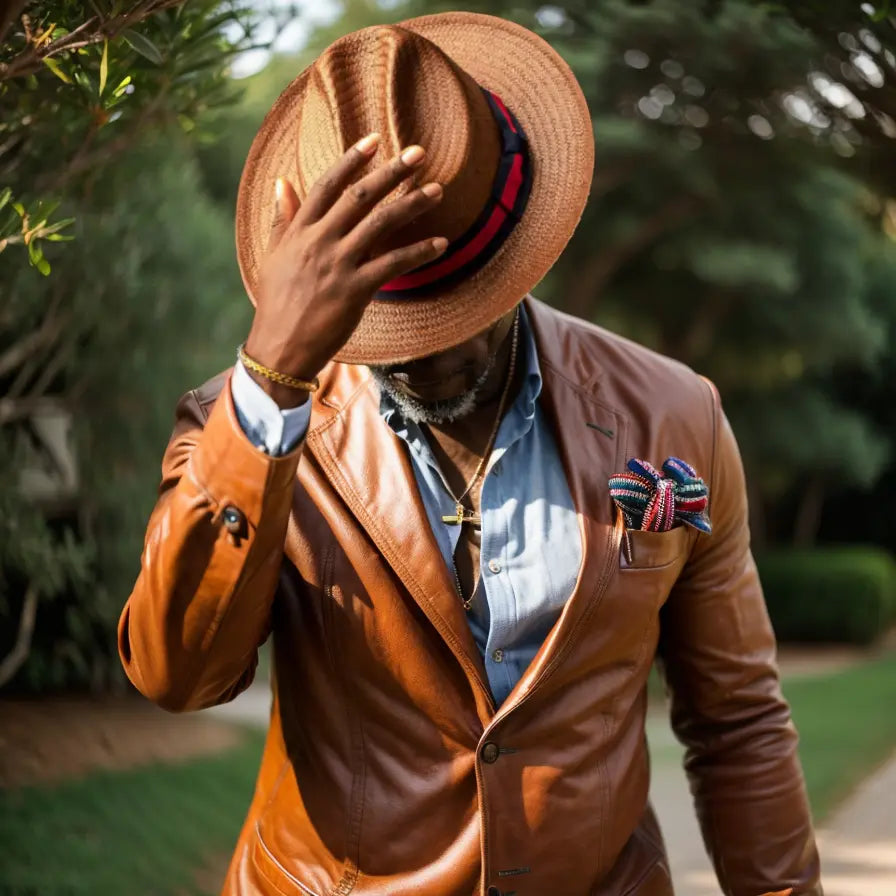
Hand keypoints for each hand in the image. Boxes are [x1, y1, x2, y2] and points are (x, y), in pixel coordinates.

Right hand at [243, 134, 446, 406]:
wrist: (278, 347)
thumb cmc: (277, 304)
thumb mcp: (274, 256)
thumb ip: (282, 219)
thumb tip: (282, 182)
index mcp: (300, 231)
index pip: (328, 185)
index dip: (352, 161)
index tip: (374, 141)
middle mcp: (319, 241)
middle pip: (360, 196)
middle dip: (391, 171)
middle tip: (419, 153)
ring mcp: (338, 264)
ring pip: (380, 223)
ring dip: (412, 204)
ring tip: (437, 190)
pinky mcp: (355, 290)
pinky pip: (393, 265)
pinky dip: (419, 252)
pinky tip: (441, 244)